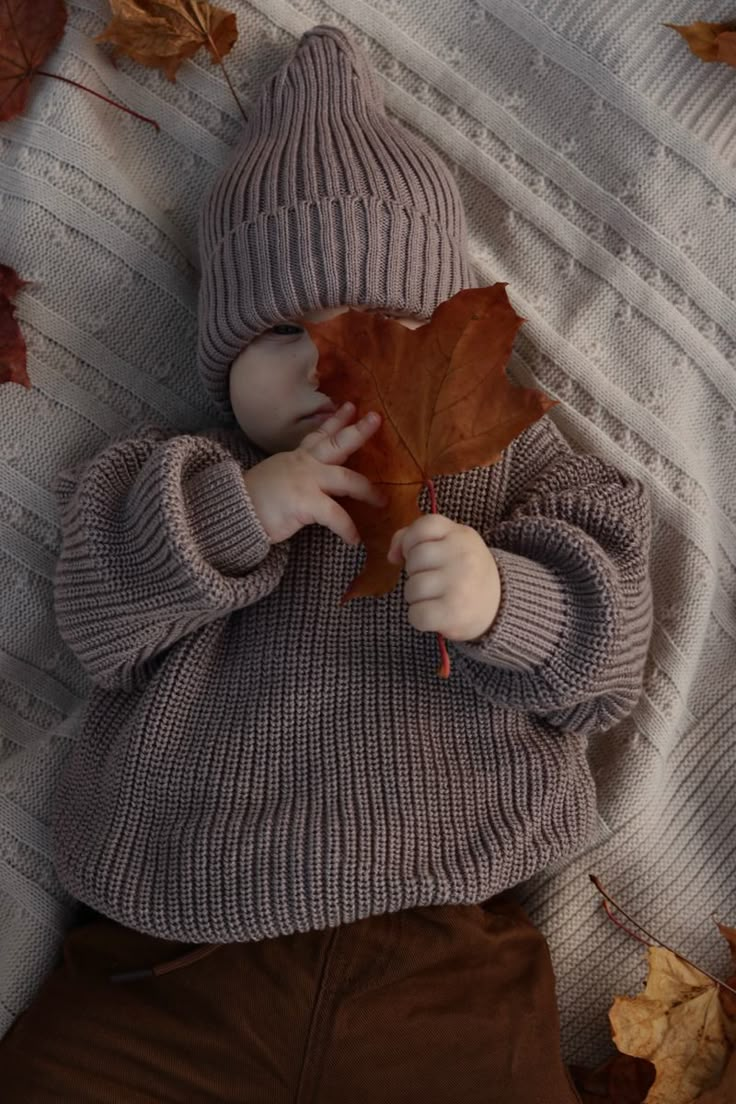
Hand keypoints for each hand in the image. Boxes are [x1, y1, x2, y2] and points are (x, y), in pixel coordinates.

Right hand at [243, 402, 385, 544]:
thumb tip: (314, 482)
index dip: (336, 420)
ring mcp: (306, 481)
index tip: (351, 407)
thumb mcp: (277, 476)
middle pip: (337, 444)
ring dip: (368, 490)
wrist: (234, 511)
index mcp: (297, 458)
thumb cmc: (255, 499)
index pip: (319, 435)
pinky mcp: (306, 502)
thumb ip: (296, 474)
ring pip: (346, 479)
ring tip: (382, 501)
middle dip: (358, 432)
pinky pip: (336, 515)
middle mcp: (304, 464)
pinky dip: (347, 528)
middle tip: (376, 419)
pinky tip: (354, 539)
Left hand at [387, 514, 500, 641]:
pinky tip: (434, 614)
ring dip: (416, 597)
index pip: (424, 526)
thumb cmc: (465, 572)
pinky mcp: (453, 612)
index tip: (414, 553)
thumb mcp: (450, 545)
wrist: (500, 606)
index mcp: (462, 535)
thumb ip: (416, 538)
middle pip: (413, 560)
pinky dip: (419, 618)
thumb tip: (393, 555)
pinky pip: (416, 614)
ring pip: (412, 588)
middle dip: (415, 572)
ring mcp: (458, 584)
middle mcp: (462, 556)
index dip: (409, 541)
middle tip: (433, 579)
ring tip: (435, 597)